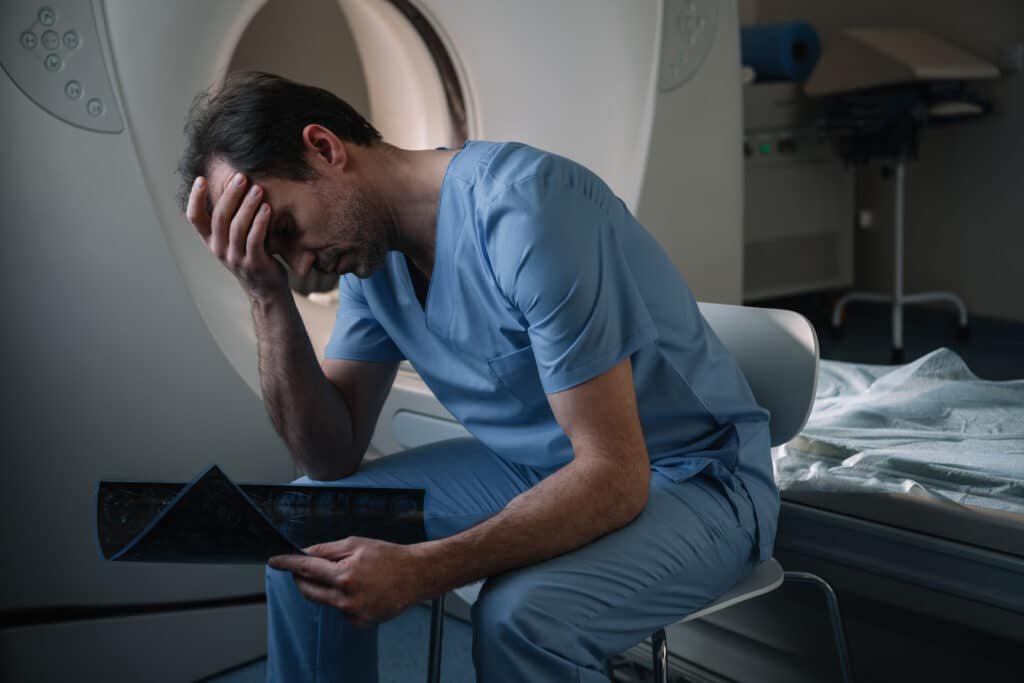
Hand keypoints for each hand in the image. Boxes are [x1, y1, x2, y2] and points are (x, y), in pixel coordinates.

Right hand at [185, 173, 287, 300]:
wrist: (265, 289)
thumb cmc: (251, 256)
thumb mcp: (233, 239)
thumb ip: (229, 220)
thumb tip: (232, 185)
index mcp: (210, 241)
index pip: (194, 218)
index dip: (195, 198)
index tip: (201, 178)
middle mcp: (218, 249)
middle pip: (219, 218)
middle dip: (230, 195)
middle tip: (241, 177)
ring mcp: (235, 258)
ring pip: (237, 227)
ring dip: (248, 205)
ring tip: (258, 189)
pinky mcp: (253, 264)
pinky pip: (255, 239)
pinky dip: (260, 222)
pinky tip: (267, 208)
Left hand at [268, 537, 427, 626]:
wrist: (415, 575)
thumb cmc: (389, 556)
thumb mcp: (356, 544)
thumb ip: (327, 550)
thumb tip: (305, 553)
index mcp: (344, 574)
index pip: (306, 568)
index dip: (287, 564)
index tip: (275, 562)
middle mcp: (346, 598)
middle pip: (308, 590)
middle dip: (302, 578)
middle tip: (306, 567)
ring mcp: (353, 613)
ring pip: (324, 600)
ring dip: (325, 588)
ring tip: (349, 576)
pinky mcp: (360, 622)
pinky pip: (340, 610)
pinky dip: (342, 599)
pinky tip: (360, 590)